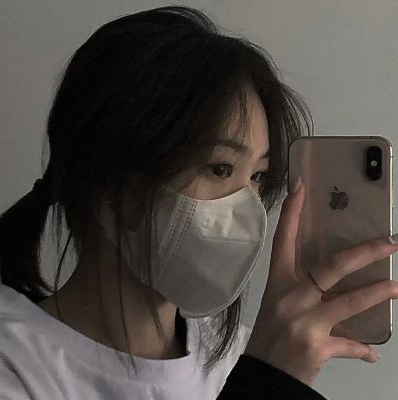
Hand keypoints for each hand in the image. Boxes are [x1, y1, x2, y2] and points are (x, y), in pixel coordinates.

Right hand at [244, 180, 397, 385]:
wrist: (263, 373)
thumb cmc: (269, 334)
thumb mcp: (280, 305)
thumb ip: (306, 293)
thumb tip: (337, 286)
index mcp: (278, 283)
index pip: (284, 241)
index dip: (292, 214)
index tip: (302, 188)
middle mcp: (290, 298)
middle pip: (330, 268)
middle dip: (363, 254)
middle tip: (390, 243)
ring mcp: (304, 322)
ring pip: (348, 302)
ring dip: (376, 294)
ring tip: (396, 287)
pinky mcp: (317, 347)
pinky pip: (348, 345)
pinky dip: (362, 349)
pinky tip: (373, 354)